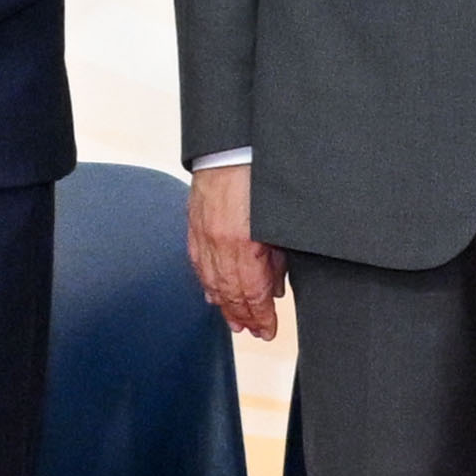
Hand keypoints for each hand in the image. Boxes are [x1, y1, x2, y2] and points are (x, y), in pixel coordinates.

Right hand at [186, 158, 283, 338]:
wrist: (232, 144)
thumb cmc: (262, 177)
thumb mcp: (280, 223)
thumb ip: (278, 257)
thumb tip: (274, 287)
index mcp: (244, 243)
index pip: (252, 293)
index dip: (261, 316)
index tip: (268, 330)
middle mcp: (220, 243)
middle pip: (230, 292)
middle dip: (243, 315)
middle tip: (254, 331)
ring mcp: (203, 234)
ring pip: (211, 280)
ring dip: (224, 304)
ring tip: (235, 321)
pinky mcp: (194, 223)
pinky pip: (198, 261)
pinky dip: (206, 281)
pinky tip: (212, 295)